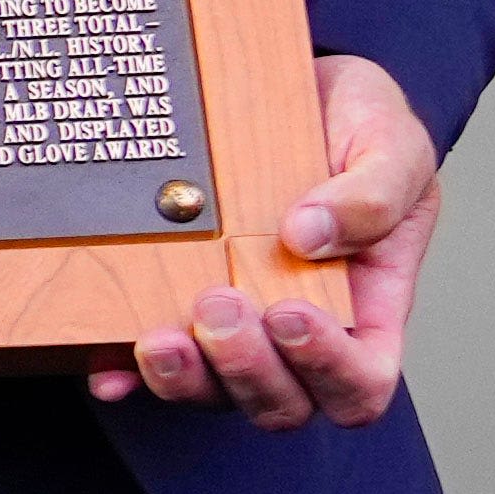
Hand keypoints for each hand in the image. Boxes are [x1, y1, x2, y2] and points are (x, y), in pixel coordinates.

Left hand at [93, 51, 430, 429]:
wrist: (296, 90)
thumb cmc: (359, 128)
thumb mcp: (390, 146)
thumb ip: (371, 194)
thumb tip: (307, 236)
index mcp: (364, 307)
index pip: (359, 383)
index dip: (329, 370)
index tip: (290, 311)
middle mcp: (296, 333)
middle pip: (280, 402)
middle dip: (246, 370)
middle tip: (220, 304)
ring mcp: (233, 327)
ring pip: (212, 392)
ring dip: (185, 379)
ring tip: (159, 336)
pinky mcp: (173, 306)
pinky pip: (141, 363)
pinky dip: (121, 371)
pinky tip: (104, 366)